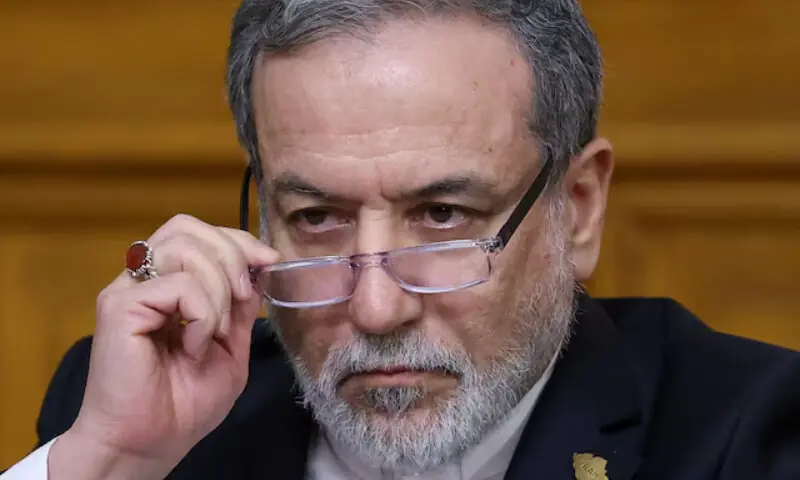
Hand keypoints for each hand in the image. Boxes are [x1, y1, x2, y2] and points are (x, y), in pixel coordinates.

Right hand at [48, 215, 279, 478]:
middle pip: (186, 226)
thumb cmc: (184, 404)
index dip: (237, 239)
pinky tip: (195, 346)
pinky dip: (203, 314)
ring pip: (184, 248)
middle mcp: (143, 279)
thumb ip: (242, 305)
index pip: (198, 233)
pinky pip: (179, 285)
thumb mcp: (231, 347)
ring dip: (219, 288)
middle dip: (231, 253)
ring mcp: (128, 289)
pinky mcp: (119, 306)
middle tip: (244, 296)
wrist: (149, 444)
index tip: (269, 261)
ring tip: (216, 331)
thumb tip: (260, 266)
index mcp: (167, 284)